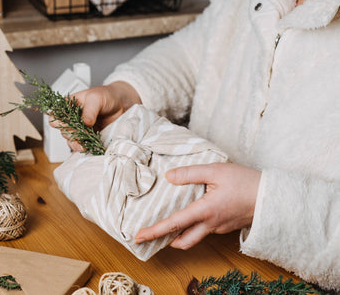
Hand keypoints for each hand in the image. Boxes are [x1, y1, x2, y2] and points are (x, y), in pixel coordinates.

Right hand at [49, 81, 140, 151]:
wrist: (122, 104)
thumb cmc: (107, 95)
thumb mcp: (97, 98)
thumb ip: (90, 110)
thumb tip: (85, 123)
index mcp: (68, 105)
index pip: (55, 116)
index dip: (58, 122)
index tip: (68, 124)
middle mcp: (72, 118)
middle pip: (62, 130)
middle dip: (71, 134)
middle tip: (80, 134)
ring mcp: (79, 128)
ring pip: (71, 140)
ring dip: (76, 144)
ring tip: (84, 145)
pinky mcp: (88, 136)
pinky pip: (81, 145)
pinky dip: (84, 147)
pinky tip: (89, 147)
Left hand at [134, 163, 260, 249]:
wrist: (274, 198)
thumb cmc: (246, 182)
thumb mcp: (216, 170)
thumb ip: (190, 173)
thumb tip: (168, 176)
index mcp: (205, 211)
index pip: (174, 224)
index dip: (154, 231)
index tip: (138, 237)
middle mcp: (210, 224)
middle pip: (182, 241)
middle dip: (163, 241)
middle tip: (148, 238)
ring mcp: (218, 227)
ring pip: (193, 237)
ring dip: (177, 236)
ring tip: (165, 228)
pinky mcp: (224, 226)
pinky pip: (203, 231)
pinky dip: (191, 228)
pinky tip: (188, 217)